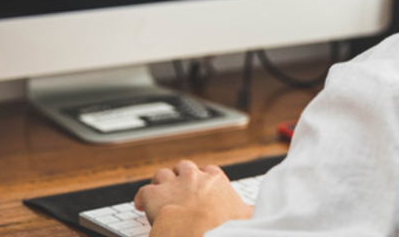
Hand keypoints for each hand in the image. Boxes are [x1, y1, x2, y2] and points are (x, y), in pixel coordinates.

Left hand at [134, 160, 252, 236]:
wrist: (202, 233)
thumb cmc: (225, 227)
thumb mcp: (245, 217)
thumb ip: (249, 212)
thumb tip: (259, 214)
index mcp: (216, 180)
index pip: (209, 171)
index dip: (204, 178)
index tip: (202, 185)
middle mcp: (194, 177)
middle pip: (184, 167)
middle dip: (180, 176)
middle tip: (178, 186)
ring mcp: (173, 184)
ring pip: (162, 174)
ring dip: (160, 182)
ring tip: (159, 191)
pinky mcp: (154, 196)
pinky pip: (143, 192)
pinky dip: (141, 197)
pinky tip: (139, 204)